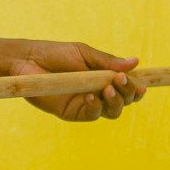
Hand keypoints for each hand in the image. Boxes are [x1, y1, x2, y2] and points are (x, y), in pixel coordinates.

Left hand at [8, 40, 146, 121]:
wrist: (28, 60)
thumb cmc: (55, 54)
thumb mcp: (84, 53)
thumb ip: (108, 62)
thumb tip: (135, 62)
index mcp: (103, 77)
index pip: (127, 87)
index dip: (136, 88)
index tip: (141, 84)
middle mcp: (98, 92)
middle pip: (124, 101)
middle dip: (128, 94)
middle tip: (121, 82)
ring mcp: (86, 104)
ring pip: (112, 111)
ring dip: (115, 102)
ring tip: (108, 89)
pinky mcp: (72, 112)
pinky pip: (91, 115)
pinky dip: (95, 107)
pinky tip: (90, 96)